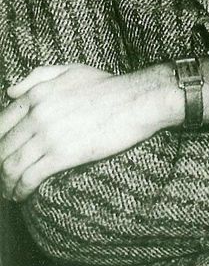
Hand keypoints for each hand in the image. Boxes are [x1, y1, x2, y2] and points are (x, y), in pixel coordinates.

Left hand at [0, 63, 180, 200]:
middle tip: (6, 177)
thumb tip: (10, 92)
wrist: (139, 100)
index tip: (3, 154)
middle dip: (0, 166)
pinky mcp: (62, 155)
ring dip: (7, 182)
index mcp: (37, 95)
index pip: (0, 124)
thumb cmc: (110, 86)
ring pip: (11, 165)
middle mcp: (37, 114)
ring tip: (10, 191)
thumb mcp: (72, 70)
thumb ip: (38, 76)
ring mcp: (48, 135)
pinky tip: (22, 195)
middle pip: (3, 148)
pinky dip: (20, 190)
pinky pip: (29, 177)